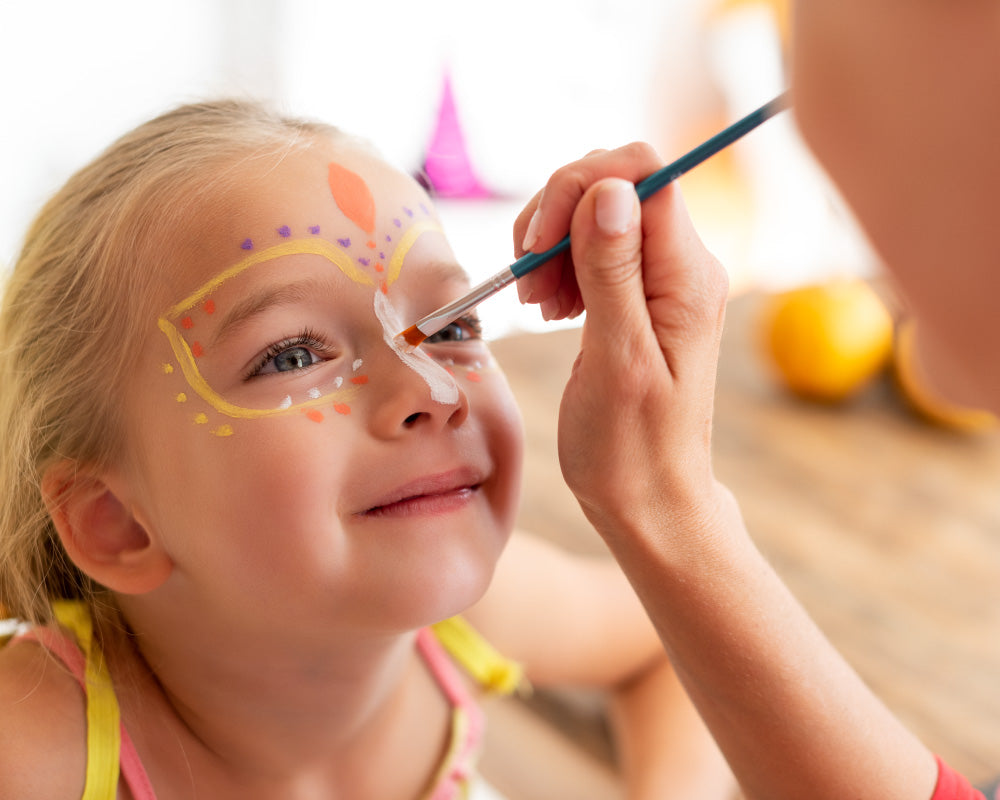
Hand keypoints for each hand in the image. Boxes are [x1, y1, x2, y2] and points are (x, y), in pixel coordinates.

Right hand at [513, 143, 730, 539]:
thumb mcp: (618, 361)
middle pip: (614, 185)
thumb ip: (613, 272)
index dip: (581, 187)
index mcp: (687, 276)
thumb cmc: (632, 448)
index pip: (643, 174)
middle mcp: (681, 267)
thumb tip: (610, 189)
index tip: (536, 244)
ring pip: (596, 212)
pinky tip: (550, 307)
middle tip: (530, 284)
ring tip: (538, 304)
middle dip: (558, 215)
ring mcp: (659, 281)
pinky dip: (557, 266)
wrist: (648, 499)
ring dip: (551, 244)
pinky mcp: (635, 297)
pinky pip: (591, 249)